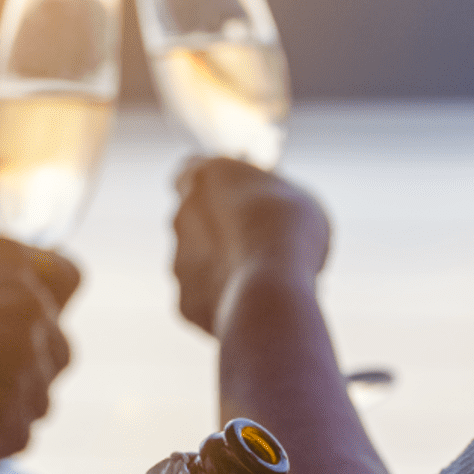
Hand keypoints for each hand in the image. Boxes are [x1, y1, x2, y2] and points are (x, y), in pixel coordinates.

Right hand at [0, 237, 79, 463]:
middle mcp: (30, 304)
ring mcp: (24, 356)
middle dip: (24, 371)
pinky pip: (17, 439)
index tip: (26, 326)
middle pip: (59, 349)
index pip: (70, 277)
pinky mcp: (7, 405)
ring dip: (3, 411)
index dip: (52, 306)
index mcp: (10, 260)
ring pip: (40, 399)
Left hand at [172, 158, 330, 336]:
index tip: (237, 193)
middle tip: (257, 240)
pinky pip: (205, 298)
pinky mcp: (184, 301)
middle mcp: (180, 216)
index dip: (216, 185)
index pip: (192, 169)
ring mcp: (177, 262)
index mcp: (203, 177)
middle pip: (193, 219)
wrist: (272, 288)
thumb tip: (268, 201)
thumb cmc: (290, 229)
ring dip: (222, 266)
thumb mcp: (295, 195)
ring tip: (262, 278)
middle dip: (219, 229)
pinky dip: (224, 300)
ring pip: (197, 262)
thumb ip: (269, 196)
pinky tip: (253, 303)